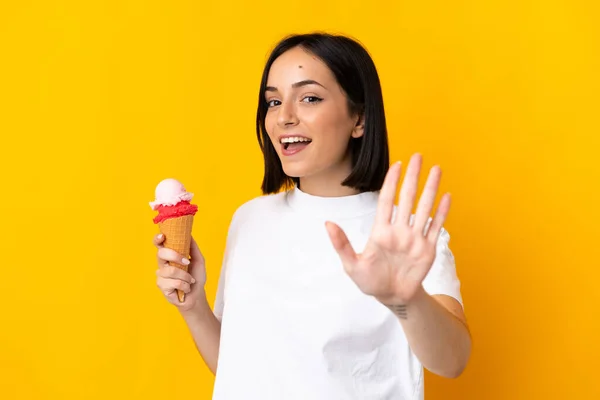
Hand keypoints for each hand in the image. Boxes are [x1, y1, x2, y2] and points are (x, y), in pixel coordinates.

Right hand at [154, 234, 206, 311]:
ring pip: (170, 270)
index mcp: (170, 256)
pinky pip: (173, 282)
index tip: (163, 236)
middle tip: (187, 262)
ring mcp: (161, 275)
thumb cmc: (196, 277)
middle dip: (175, 256)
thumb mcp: (198, 260)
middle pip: (161, 254)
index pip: (160, 245)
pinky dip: (184, 285)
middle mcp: (163, 264)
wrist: (197, 295)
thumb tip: (189, 234)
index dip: (158, 239)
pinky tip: (186, 288)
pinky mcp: (162, 286)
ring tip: (190, 281)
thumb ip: (193, 248)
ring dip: (185, 276)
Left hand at [325, 153, 450, 305]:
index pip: (386, 200)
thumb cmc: (369, 281)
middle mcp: (399, 230)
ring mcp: (414, 238)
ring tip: (436, 170)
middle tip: (418, 156)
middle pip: (407, 198)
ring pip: (424, 208)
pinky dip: (442, 212)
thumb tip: (327, 224)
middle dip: (413, 177)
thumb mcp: (351, 264)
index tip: (397, 165)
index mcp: (381, 231)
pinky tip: (446, 196)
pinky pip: (436, 227)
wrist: (391, 297)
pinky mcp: (427, 249)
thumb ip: (341, 244)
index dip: (391, 182)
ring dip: (431, 189)